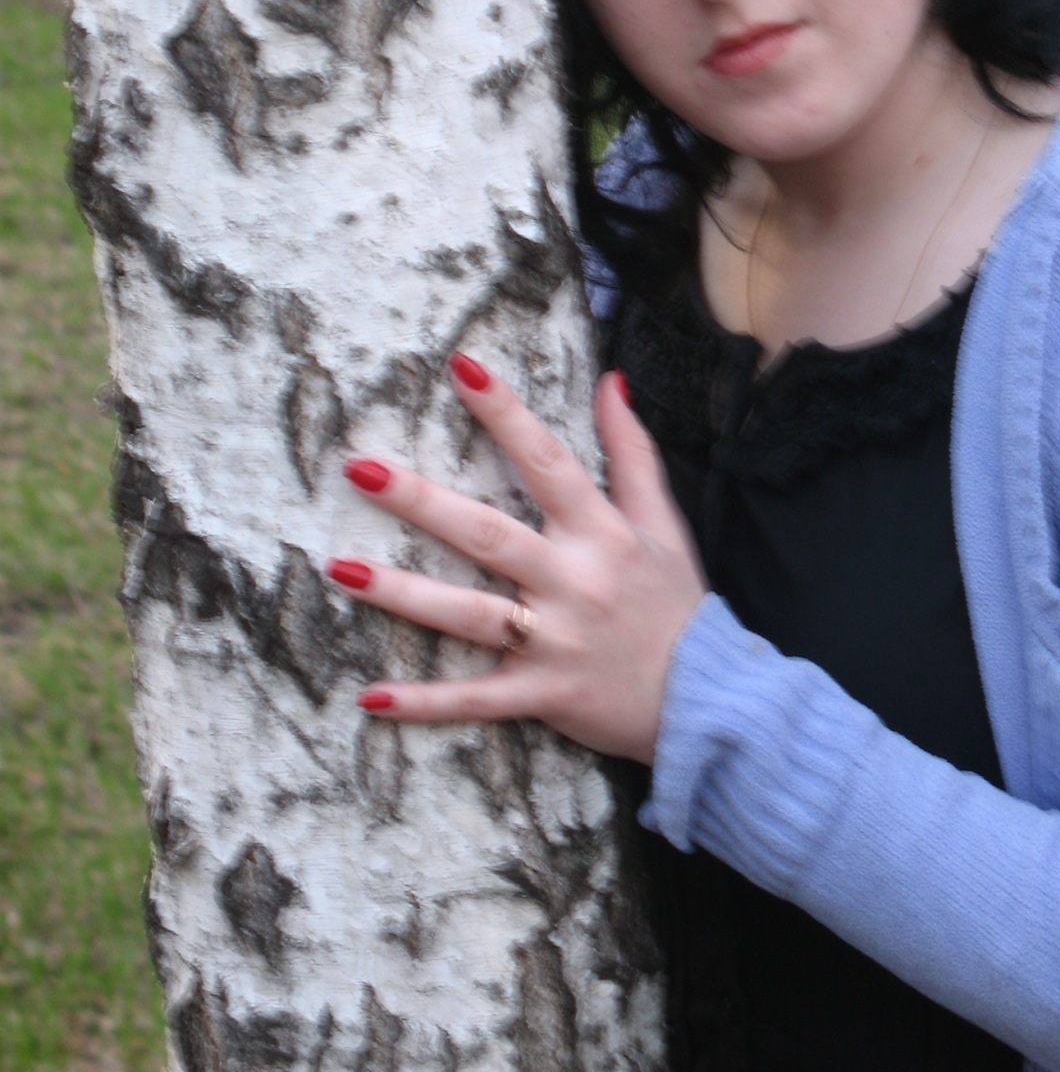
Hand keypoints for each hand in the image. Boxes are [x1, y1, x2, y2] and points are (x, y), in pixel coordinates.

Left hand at [328, 357, 706, 762]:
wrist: (707, 697)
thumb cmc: (676, 602)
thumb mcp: (663, 521)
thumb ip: (633, 450)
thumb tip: (611, 380)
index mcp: (601, 532)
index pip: (547, 460)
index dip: (505, 413)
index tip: (460, 368)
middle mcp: (573, 581)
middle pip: (488, 534)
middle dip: (422, 502)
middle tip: (360, 469)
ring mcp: (554, 641)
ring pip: (468, 613)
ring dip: (402, 594)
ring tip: (340, 569)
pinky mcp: (542, 695)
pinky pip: (474, 699)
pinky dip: (424, 703)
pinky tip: (369, 697)